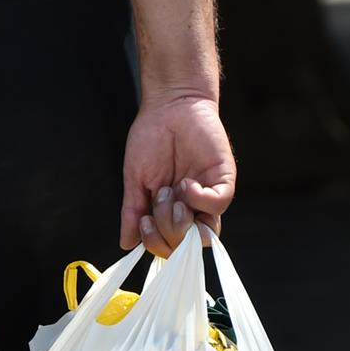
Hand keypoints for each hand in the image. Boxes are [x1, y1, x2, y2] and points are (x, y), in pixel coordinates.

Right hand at [119, 93, 234, 257]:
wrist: (168, 105)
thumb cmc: (149, 138)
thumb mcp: (135, 179)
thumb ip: (133, 212)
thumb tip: (126, 244)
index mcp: (171, 209)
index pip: (171, 244)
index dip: (158, 244)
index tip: (144, 223)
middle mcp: (192, 207)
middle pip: (187, 243)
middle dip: (168, 230)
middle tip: (158, 201)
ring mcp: (209, 194)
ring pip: (207, 232)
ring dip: (183, 220)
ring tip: (171, 192)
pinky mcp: (223, 179)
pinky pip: (219, 204)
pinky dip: (201, 200)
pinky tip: (187, 183)